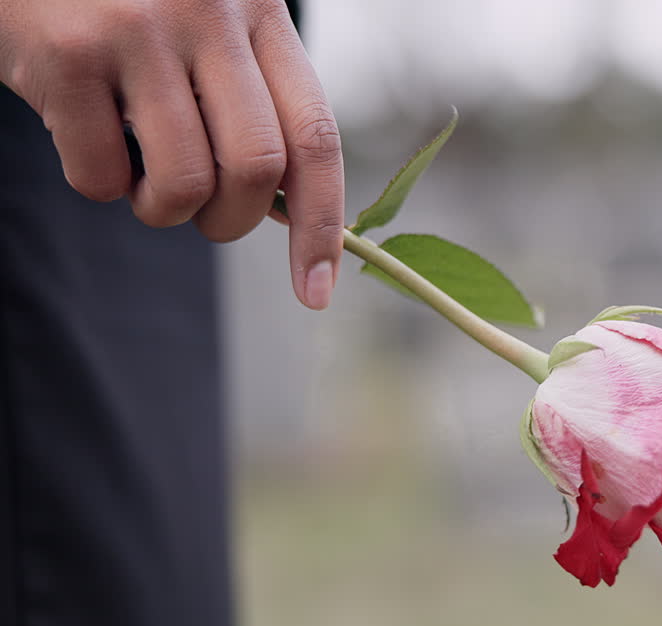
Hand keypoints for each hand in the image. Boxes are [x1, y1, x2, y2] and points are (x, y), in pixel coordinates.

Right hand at [0, 0, 342, 308]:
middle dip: (231, 222)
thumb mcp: (210, 24)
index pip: (316, 137)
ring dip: (163, 211)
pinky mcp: (66, 54)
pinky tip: (85, 135)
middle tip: (204, 215)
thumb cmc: (130, 1)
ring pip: (183, 183)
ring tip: (141, 179)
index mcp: (261, 13)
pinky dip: (98, 184)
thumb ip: (251, 97)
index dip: (324, 225)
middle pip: (258, 169)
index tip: (317, 291)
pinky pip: (100, 176)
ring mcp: (135, 30)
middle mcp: (208, 15)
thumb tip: (287, 211)